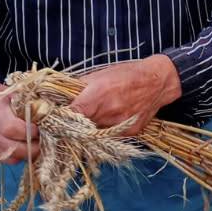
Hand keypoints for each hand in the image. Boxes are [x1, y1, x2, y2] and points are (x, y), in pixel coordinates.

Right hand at [0, 74, 39, 162]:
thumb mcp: (3, 91)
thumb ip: (22, 102)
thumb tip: (44, 109)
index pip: (14, 129)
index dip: (31, 131)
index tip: (40, 127)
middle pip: (15, 150)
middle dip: (34, 147)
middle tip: (43, 139)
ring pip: (12, 158)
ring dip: (27, 154)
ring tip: (35, 144)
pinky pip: (4, 159)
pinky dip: (16, 155)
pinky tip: (22, 146)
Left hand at [67, 55, 181, 137]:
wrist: (157, 82)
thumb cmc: (126, 74)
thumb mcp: (98, 74)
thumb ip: (79, 88)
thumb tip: (61, 97)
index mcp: (97, 96)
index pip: (69, 115)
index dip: (60, 117)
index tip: (55, 117)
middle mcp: (107, 113)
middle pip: (80, 127)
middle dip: (73, 123)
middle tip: (71, 118)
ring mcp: (119, 125)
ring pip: (94, 134)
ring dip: (88, 128)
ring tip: (91, 118)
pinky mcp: (129, 133)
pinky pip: (109, 136)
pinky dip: (104, 131)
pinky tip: (107, 121)